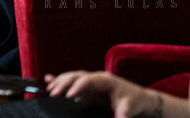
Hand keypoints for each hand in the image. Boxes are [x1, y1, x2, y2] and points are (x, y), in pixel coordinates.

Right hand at [45, 71, 160, 117]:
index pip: (88, 80)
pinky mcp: (90, 89)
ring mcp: (93, 83)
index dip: (78, 86)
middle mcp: (97, 78)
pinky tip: (48, 80)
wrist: (141, 100)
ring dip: (60, 81)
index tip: (69, 95)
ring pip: (73, 78)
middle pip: (77, 76)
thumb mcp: (130, 109)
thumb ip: (122, 115)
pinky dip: (61, 81)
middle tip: (53, 92)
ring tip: (49, 88)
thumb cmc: (136, 102)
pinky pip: (73, 83)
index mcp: (106, 80)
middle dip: (64, 82)